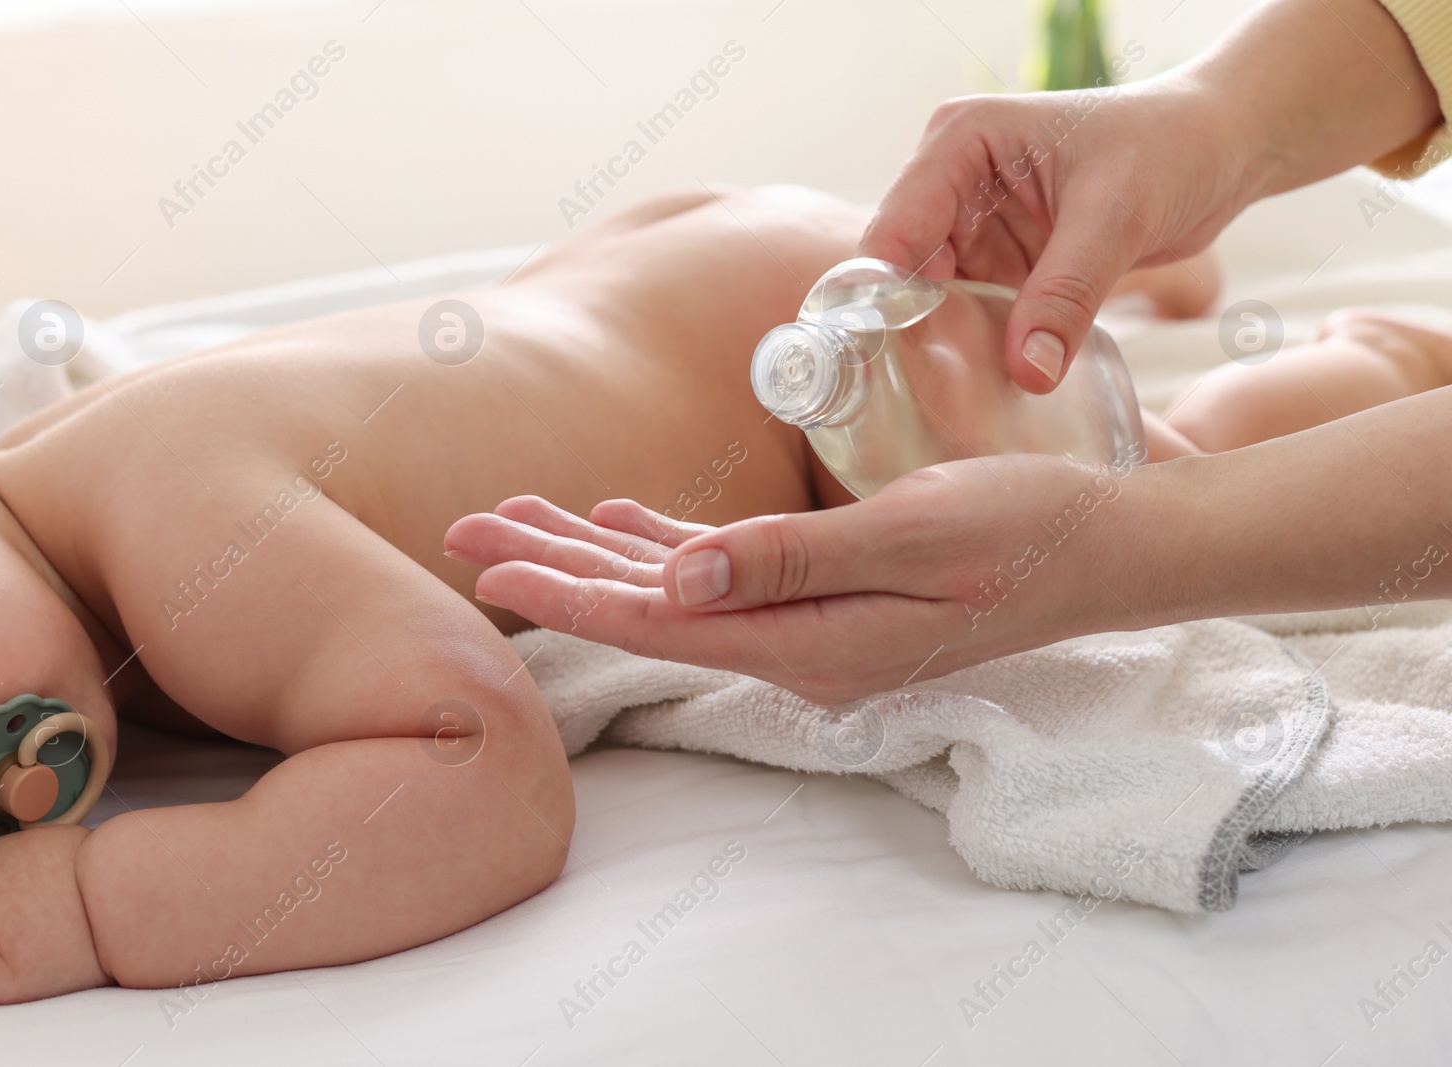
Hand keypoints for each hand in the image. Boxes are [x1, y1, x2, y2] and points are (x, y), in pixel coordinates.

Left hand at [447, 453, 1146, 703]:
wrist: (1106, 549)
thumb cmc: (1024, 530)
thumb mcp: (913, 534)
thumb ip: (794, 558)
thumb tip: (683, 578)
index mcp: (809, 644)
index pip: (658, 621)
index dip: (566, 593)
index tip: (484, 567)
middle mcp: (798, 647)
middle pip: (648, 608)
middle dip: (552, 570)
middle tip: (462, 532)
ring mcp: (812, 626)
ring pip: (676, 587)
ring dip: (594, 553)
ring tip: (514, 520)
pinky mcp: (829, 594)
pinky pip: (725, 571)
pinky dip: (666, 541)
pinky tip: (620, 517)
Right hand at [859, 83, 1247, 393]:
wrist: (1222, 148)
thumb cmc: (1171, 146)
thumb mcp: (1116, 216)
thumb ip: (1067, 294)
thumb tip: (1028, 374)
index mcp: (960, 143)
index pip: (894, 230)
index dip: (881, 296)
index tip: (882, 362)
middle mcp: (953, 181)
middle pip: (905, 273)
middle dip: (913, 332)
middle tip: (921, 399)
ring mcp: (976, 223)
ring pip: (937, 301)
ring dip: (948, 347)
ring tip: (954, 406)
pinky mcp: (1004, 259)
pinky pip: (977, 313)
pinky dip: (984, 347)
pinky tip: (990, 389)